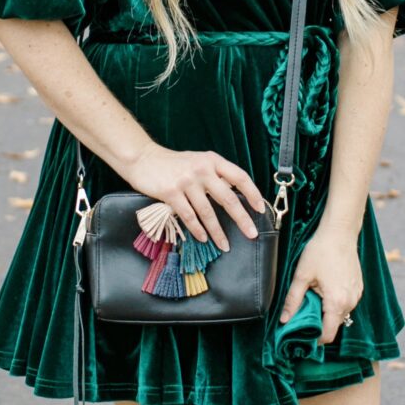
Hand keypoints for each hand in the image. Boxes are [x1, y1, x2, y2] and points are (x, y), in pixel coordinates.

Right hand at [123, 142, 267, 251]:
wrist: (144, 159)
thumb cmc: (174, 164)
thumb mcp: (199, 162)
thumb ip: (216, 175)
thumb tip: (236, 196)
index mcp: (213, 160)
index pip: (239, 177)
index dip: (252, 193)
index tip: (260, 209)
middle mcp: (202, 169)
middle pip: (228, 198)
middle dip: (242, 218)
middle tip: (251, 234)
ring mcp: (186, 181)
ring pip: (208, 212)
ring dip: (218, 231)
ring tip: (225, 245)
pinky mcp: (171, 193)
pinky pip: (188, 216)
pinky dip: (197, 229)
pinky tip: (203, 238)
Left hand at [276, 221, 363, 344]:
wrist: (340, 232)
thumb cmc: (320, 251)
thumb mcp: (302, 276)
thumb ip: (293, 300)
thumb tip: (283, 320)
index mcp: (336, 302)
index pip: (328, 335)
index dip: (314, 339)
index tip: (302, 335)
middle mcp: (351, 302)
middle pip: (334, 325)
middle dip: (319, 323)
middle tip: (304, 313)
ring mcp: (357, 295)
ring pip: (340, 314)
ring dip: (327, 312)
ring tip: (314, 297)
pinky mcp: (359, 287)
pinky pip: (346, 303)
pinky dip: (336, 302)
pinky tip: (325, 288)